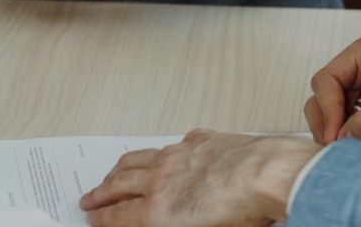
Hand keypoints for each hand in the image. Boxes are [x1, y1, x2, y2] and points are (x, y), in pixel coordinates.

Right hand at [80, 129, 315, 226]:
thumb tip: (161, 219)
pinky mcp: (202, 142)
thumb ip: (175, 225)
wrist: (270, 174)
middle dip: (101, 193)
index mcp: (160, 210)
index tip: (91, 217)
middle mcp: (163, 179)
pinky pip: (174, 144)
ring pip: (140, 159)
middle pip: (121, 185)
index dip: (102, 218)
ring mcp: (180, 156)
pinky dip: (161, 152)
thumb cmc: (245, 212)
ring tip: (113, 174)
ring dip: (120, 169)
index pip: (119, 216)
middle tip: (90, 199)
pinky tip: (164, 154)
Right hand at [305, 37, 360, 160]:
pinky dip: (349, 152)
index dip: (327, 106)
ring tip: (355, 152)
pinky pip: (347, 142)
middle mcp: (358, 81)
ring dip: (337, 140)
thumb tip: (344, 135)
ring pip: (330, 125)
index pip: (326, 80)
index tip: (336, 131)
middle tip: (339, 147)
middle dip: (327, 125)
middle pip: (320, 102)